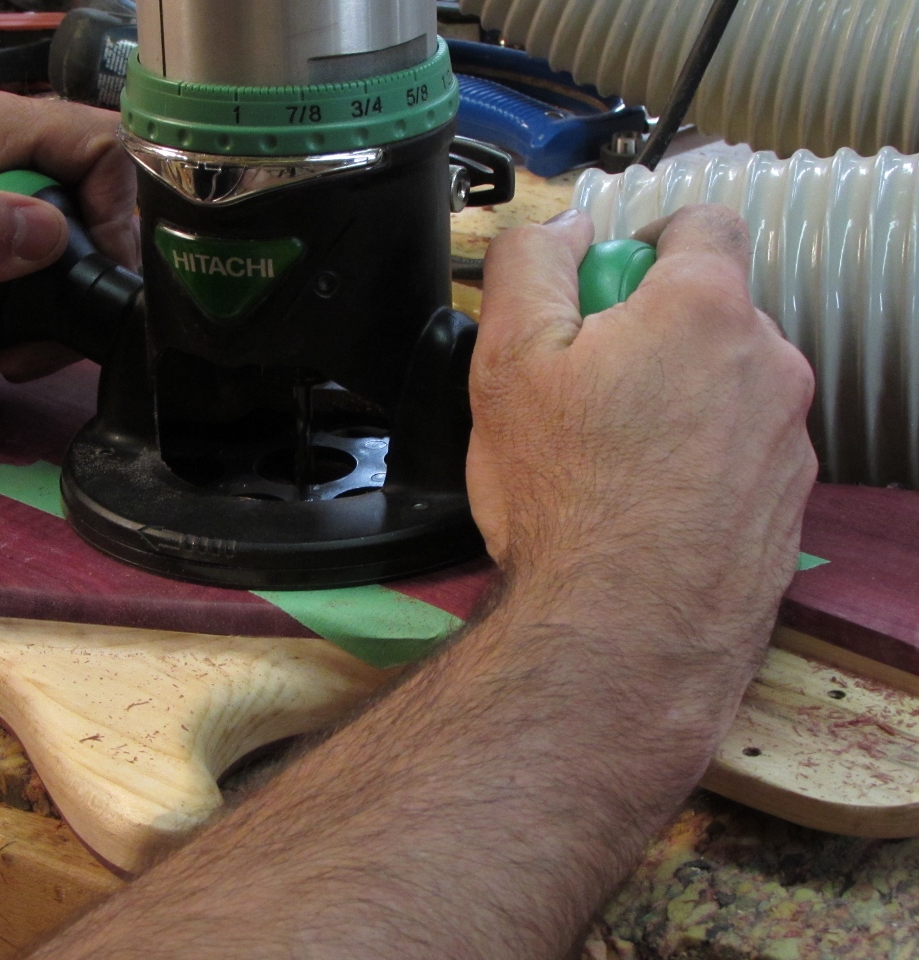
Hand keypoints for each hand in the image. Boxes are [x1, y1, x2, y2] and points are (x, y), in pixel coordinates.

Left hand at [0, 87, 138, 410]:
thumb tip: (44, 229)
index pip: (95, 140)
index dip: (110, 205)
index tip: (86, 266)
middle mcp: (11, 155)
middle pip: (112, 191)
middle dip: (98, 261)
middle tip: (57, 309)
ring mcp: (24, 203)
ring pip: (106, 241)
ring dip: (80, 299)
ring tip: (30, 335)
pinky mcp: (32, 250)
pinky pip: (89, 276)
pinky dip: (69, 318)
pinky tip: (26, 340)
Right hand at [468, 204, 816, 678]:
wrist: (621, 633)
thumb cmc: (563, 494)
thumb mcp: (508, 360)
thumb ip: (530, 267)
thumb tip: (565, 228)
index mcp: (706, 310)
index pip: (705, 222)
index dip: (651, 238)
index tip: (609, 286)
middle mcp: (770, 365)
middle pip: (714, 312)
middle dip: (654, 332)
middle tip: (587, 392)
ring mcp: (789, 441)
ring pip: (730, 387)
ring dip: (680, 400)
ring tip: (613, 463)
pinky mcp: (790, 506)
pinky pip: (742, 454)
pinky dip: (702, 463)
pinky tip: (646, 509)